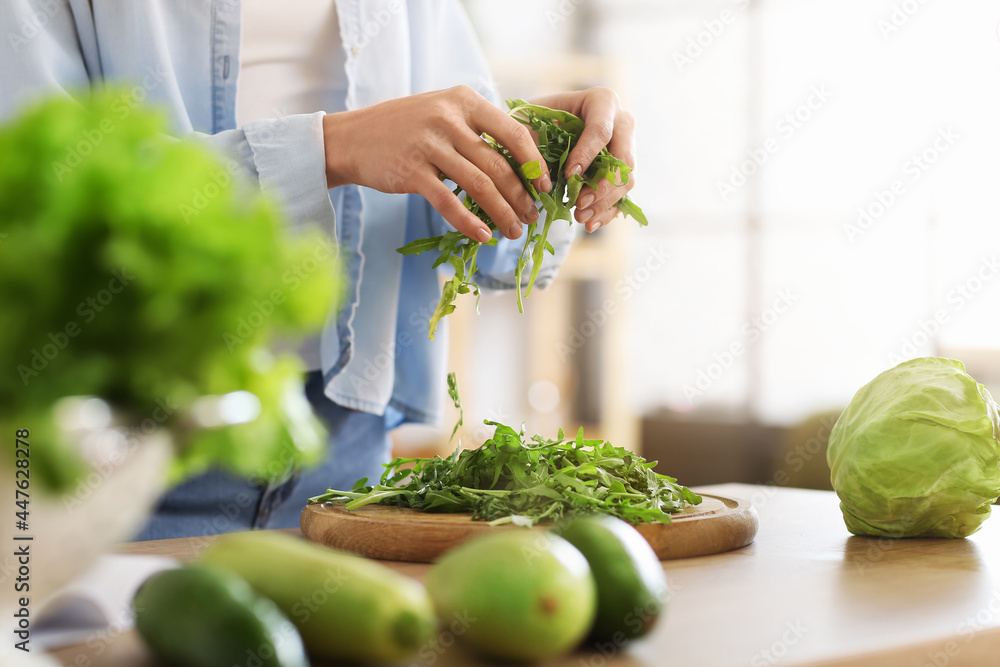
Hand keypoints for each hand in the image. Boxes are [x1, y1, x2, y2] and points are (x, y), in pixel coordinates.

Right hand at [322, 86, 550, 241]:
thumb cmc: (405, 128)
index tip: (545, 186)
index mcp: (464, 100)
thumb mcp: (443, 112)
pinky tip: (483, 237)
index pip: (513, 132)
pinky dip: (469, 222)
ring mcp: (429, 144)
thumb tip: (524, 157)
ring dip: (501, 213)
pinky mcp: (411, 171)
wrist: (352, 138)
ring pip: (479, 185)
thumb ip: (478, 129)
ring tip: (513, 231)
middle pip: (498, 164)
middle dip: (521, 196)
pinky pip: (448, 202)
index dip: (534, 163)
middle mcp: (448, 118)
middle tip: (532, 216)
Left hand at [530, 87, 635, 231]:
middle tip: (578, 203)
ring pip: (627, 180)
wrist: (548, 125)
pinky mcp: (623, 172)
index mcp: (602, 102)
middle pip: (623, 159)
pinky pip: (623, 196)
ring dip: (604, 202)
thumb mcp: (532, 115)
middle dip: (601, 185)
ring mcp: (627, 148)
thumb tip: (533, 167)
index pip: (601, 131)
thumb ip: (533, 133)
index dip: (586, 155)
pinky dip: (607, 213)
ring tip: (580, 217)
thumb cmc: (538, 117)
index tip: (568, 174)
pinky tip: (589, 224)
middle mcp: (622, 123)